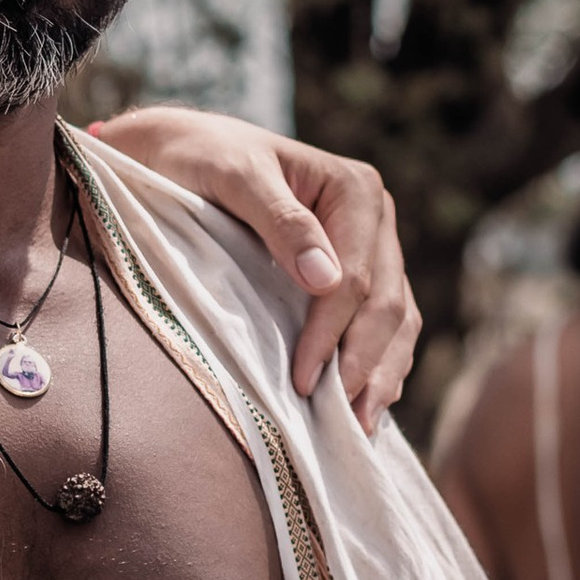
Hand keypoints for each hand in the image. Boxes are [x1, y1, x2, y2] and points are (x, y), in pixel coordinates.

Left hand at [90, 109, 418, 431]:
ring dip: (382, 374)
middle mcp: (376, 219)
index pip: (356, 278)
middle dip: (364, 365)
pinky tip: (365, 402)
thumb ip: (279, 220)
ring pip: (398, 319)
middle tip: (338, 419)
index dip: (332, 334)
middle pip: (386, 304)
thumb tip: (326, 281)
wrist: (181, 153)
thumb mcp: (232, 176)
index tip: (301, 380)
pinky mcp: (360, 275)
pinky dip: (380, 364)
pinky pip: (387, 326)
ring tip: (360, 425)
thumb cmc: (201, 158)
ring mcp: (373, 249)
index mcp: (355, 189)